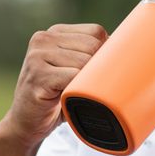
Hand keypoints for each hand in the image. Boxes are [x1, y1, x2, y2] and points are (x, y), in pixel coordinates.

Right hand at [0, 24, 108, 146]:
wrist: (25, 124)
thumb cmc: (55, 98)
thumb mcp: (71, 70)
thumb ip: (87, 56)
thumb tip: (129, 48)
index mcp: (53, 33)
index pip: (95, 31)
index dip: (105, 52)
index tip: (100, 71)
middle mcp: (43, 39)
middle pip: (93, 45)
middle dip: (98, 68)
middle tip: (89, 88)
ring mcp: (37, 56)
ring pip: (84, 62)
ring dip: (86, 83)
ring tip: (75, 94)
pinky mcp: (37, 75)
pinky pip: (73, 77)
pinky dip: (77, 91)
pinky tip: (66, 98)